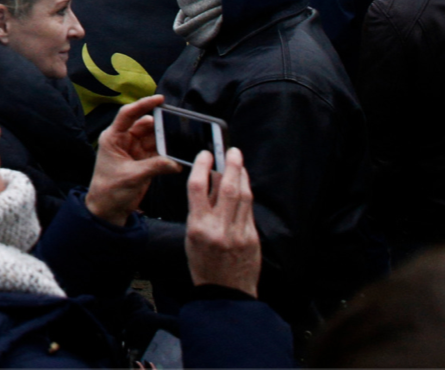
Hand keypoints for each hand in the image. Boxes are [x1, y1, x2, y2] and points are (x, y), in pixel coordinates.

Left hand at [84, 95, 179, 225]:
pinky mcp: (144, 162)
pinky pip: (159, 153)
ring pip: (154, 139)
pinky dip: (168, 154)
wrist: (108, 210)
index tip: (159, 99)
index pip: (128, 114)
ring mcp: (134, 151)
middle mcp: (124, 141)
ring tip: (182, 141)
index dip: (143, 104)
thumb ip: (154, 167)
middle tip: (178, 126)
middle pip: (145, 126)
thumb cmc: (110, 190)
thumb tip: (176, 162)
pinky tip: (179, 156)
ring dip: (167, 141)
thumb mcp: (131, 176)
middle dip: (161, 126)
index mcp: (113, 137)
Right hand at [185, 148, 260, 295]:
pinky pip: (249, 210)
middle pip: (227, 187)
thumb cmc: (203, 264)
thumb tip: (209, 183)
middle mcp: (220, 228)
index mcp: (198, 227)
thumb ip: (200, 210)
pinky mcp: (252, 238)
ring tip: (239, 163)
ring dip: (242, 176)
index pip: (199, 187)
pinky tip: (244, 186)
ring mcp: (239, 233)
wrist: (225, 293)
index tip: (205, 154)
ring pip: (243, 196)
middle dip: (231, 165)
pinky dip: (246, 194)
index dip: (203, 166)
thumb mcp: (191, 236)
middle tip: (232, 150)